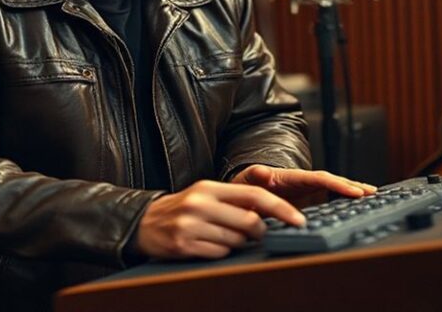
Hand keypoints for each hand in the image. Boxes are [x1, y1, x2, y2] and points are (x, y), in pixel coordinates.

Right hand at [135, 179, 304, 259]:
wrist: (143, 222)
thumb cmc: (181, 209)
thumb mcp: (205, 195)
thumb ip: (234, 200)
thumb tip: (270, 212)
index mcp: (209, 188)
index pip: (254, 196)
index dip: (280, 208)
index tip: (298, 219)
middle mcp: (200, 204)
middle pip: (249, 222)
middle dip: (258, 231)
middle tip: (255, 233)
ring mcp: (191, 225)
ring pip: (236, 241)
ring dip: (238, 243)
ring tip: (222, 236)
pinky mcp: (184, 245)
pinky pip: (219, 254)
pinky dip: (221, 253)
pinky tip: (208, 245)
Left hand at [230, 165, 376, 204]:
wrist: (240, 192)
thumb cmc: (244, 186)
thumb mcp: (245, 180)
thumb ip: (254, 175)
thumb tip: (262, 171)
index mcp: (291, 177)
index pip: (319, 178)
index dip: (338, 184)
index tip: (355, 191)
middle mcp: (301, 182)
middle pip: (332, 181)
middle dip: (352, 186)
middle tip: (372, 193)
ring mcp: (304, 191)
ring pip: (332, 189)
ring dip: (351, 191)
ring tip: (373, 196)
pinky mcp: (304, 201)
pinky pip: (327, 199)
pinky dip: (342, 199)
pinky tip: (356, 205)